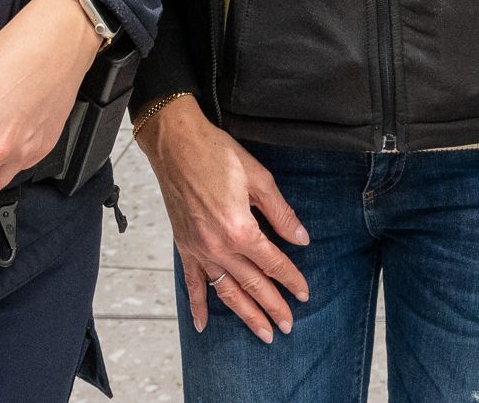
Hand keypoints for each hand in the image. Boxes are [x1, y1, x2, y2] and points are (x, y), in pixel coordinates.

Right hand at [136, 96, 308, 342]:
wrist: (175, 144)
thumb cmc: (216, 154)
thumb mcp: (259, 179)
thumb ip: (281, 213)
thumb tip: (300, 238)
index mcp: (241, 230)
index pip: (273, 263)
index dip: (291, 279)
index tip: (303, 293)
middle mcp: (218, 246)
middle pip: (252, 284)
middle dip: (273, 307)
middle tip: (287, 326)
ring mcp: (198, 249)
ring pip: (226, 291)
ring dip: (245, 314)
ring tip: (261, 333)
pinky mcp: (184, 246)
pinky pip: (192, 282)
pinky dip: (197, 305)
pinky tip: (202, 324)